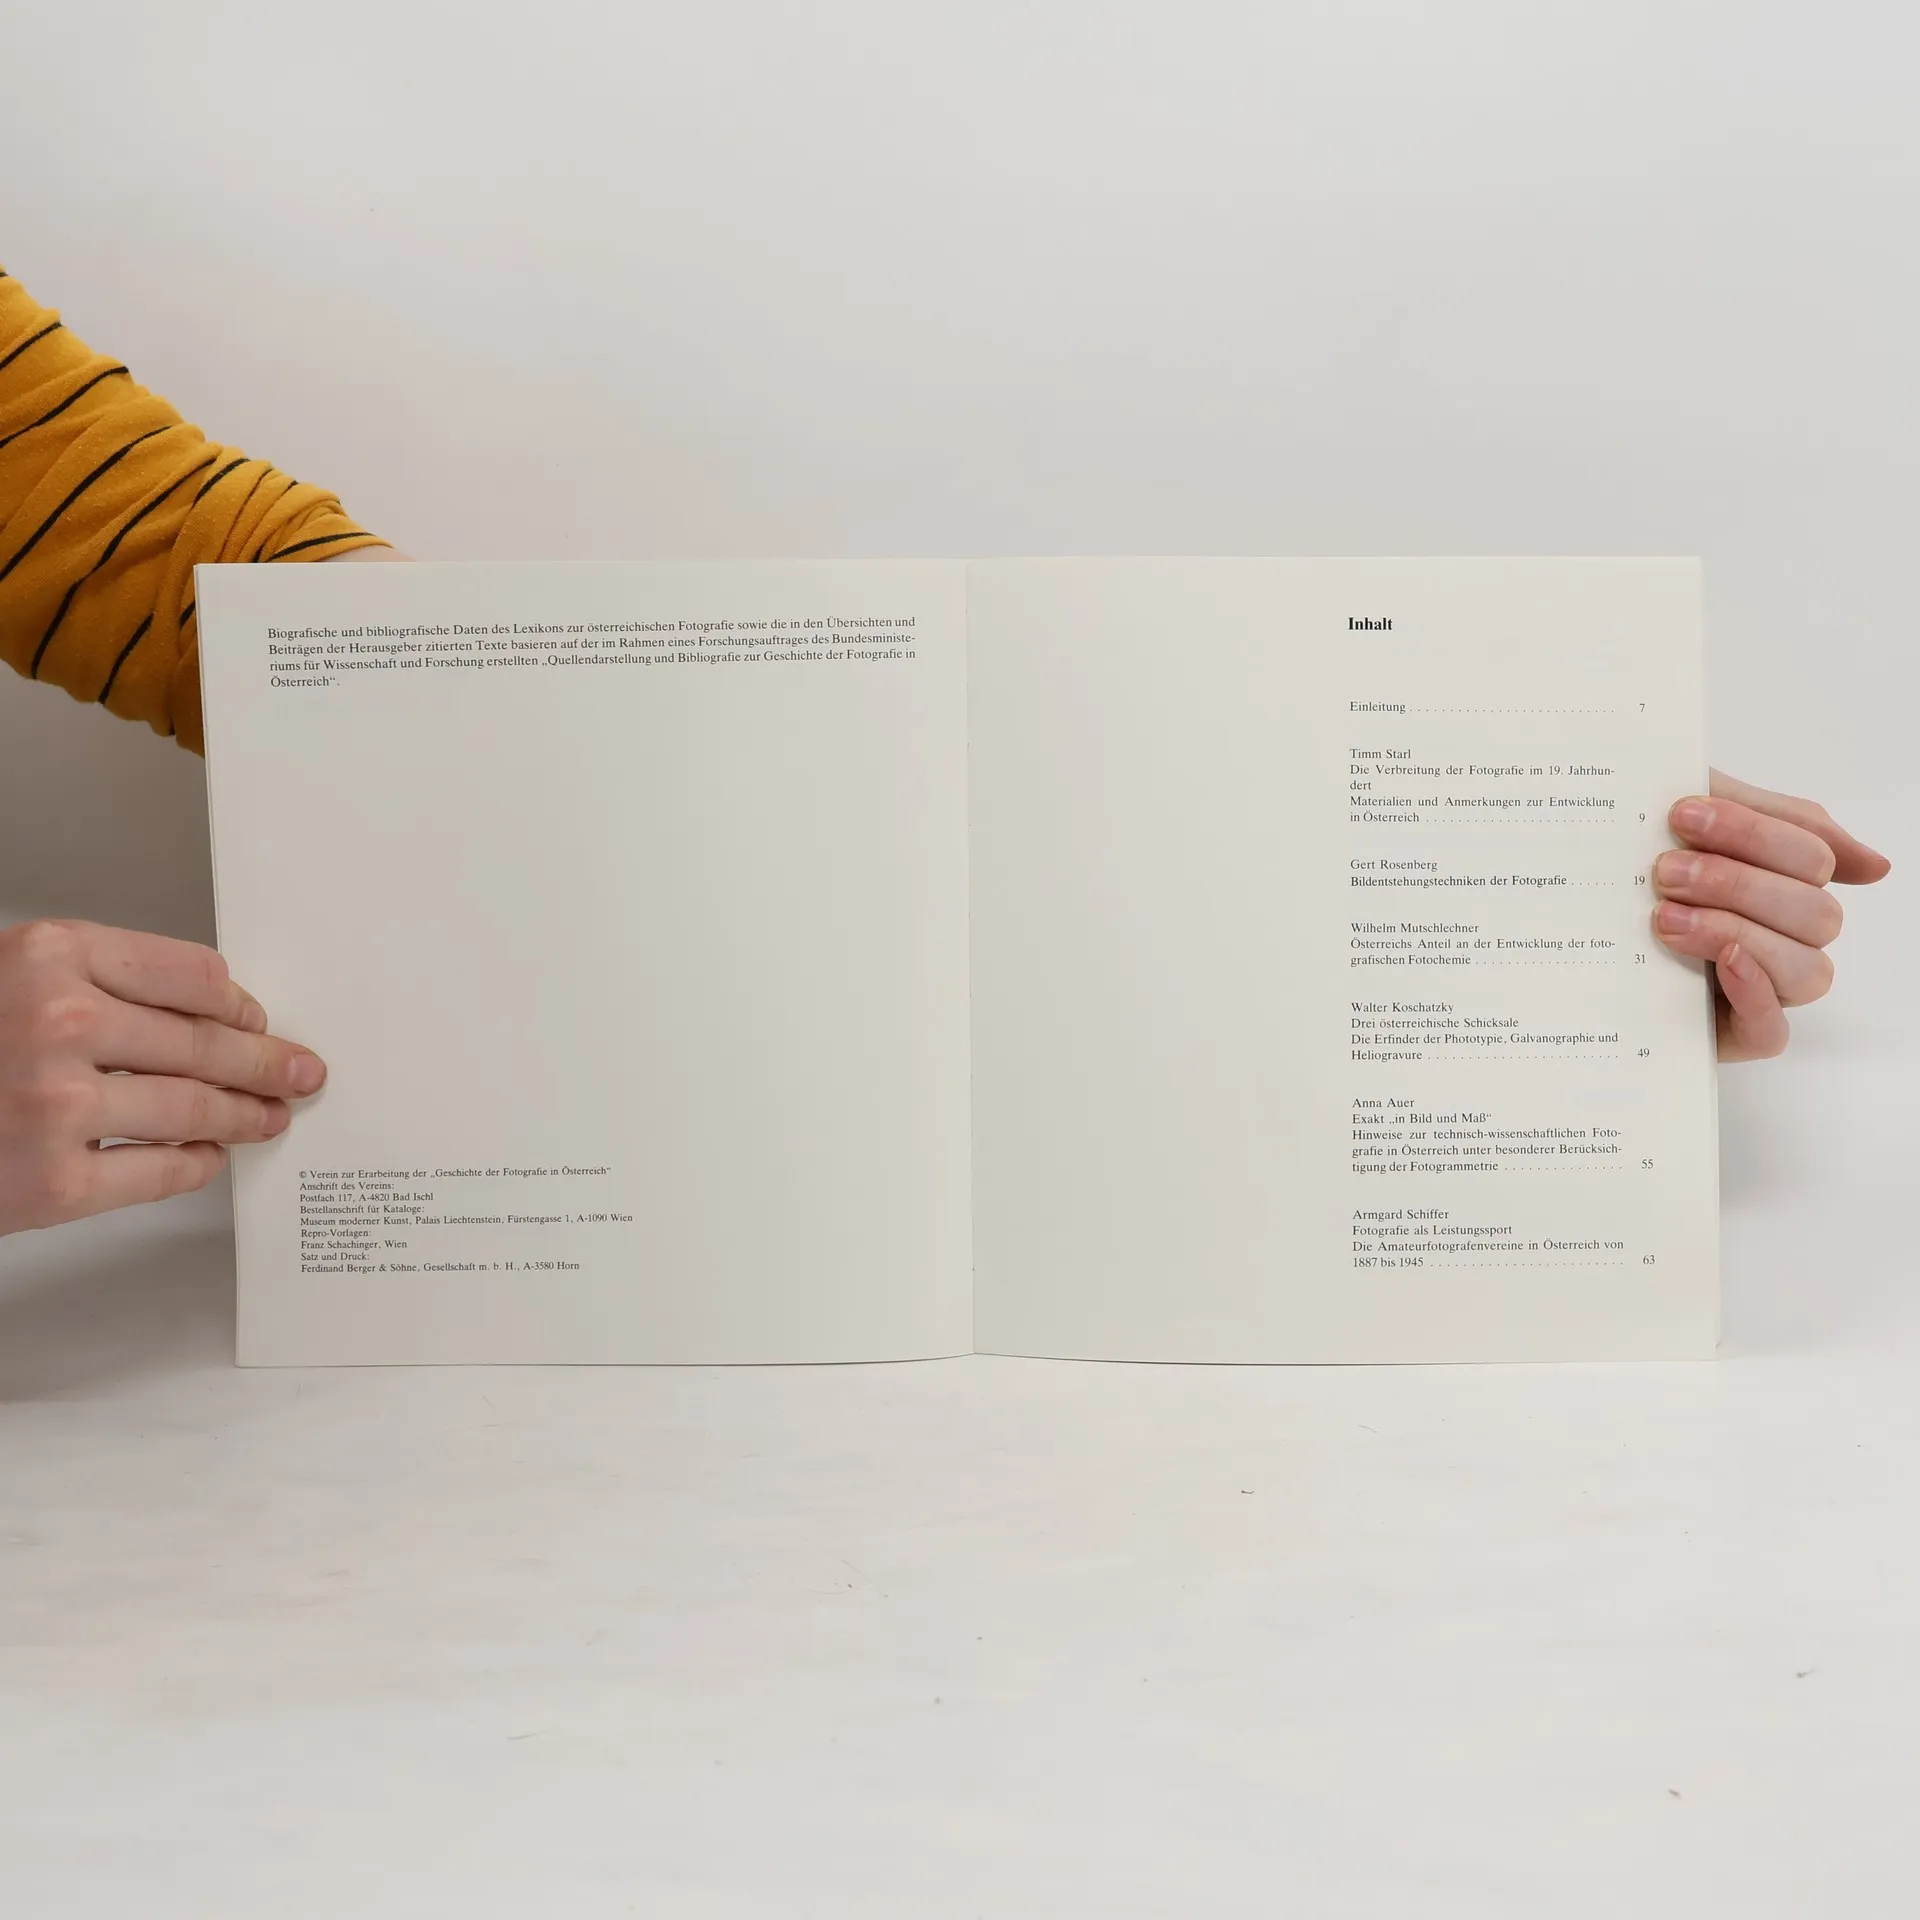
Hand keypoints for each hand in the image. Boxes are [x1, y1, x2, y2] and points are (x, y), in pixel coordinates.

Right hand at [0, 921, 324, 1235]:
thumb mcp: (10, 976)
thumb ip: (94, 981)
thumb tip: (207, 1010)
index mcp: (49, 954)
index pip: (193, 975)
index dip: (238, 1002)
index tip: (257, 1017)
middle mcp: (58, 1021)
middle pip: (206, 1042)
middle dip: (265, 1060)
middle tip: (299, 1070)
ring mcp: (57, 1104)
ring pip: (194, 1106)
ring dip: (245, 1113)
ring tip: (268, 1115)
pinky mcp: (52, 1182)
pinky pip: (159, 1169)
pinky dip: (195, 1164)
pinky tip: (207, 1156)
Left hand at [1652, 771, 1890, 1061]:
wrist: (1551, 926)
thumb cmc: (1626, 868)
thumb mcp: (1683, 823)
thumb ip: (1764, 815)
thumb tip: (1876, 867)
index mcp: (1781, 879)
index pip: (1810, 854)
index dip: (1751, 832)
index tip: (1680, 812)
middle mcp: (1783, 934)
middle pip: (1814, 912)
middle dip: (1737, 883)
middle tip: (1663, 870)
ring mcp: (1762, 985)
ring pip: (1806, 969)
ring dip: (1736, 932)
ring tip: (1663, 917)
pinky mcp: (1729, 1033)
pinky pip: (1773, 1032)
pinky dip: (1754, 995)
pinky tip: (1720, 964)